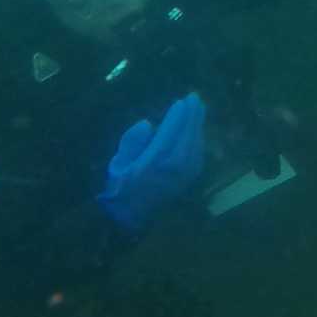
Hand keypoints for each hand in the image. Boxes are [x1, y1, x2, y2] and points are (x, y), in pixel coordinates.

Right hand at [99, 91, 207, 230]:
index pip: (169, 134)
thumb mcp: (117, 164)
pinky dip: (199, 141)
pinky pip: (198, 157)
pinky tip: (197, 131)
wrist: (129, 219)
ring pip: (195, 146)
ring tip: (198, 109)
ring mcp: (183, 176)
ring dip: (198, 127)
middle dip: (192, 116)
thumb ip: (131, 142)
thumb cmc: (119, 188)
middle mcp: (172, 169)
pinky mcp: (188, 182)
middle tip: (194, 98)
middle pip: (187, 137)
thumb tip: (148, 124)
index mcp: (153, 162)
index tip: (180, 102)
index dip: (176, 117)